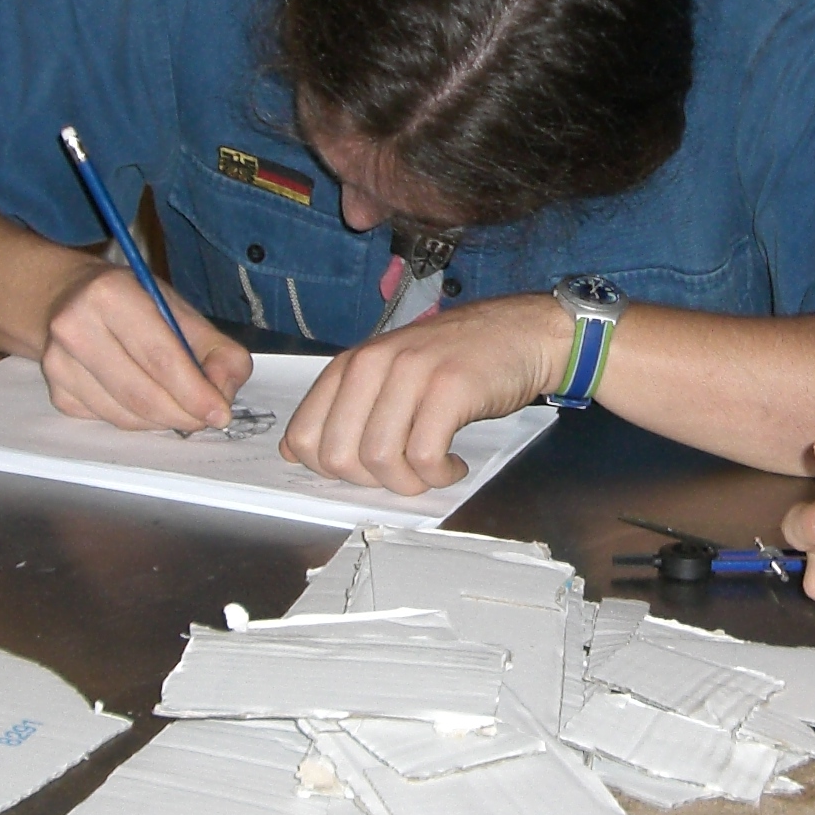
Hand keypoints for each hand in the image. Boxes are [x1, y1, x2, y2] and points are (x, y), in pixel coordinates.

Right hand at [40, 263, 247, 431]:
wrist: (66, 299)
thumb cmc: (131, 303)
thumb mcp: (179, 310)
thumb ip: (216, 349)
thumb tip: (222, 392)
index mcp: (110, 294)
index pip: (160, 357)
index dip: (194, 392)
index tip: (220, 412)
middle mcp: (75, 327)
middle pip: (141, 393)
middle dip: (183, 413)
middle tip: (206, 417)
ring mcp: (59, 363)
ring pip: (125, 415)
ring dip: (162, 419)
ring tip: (179, 406)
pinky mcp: (56, 392)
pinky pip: (108, 420)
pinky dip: (137, 419)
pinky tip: (145, 400)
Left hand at [279, 294, 565, 495]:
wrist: (521, 332)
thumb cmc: (456, 359)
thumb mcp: (390, 372)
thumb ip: (345, 406)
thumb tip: (294, 452)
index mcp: (351, 365)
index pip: (303, 437)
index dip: (330, 471)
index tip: (368, 470)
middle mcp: (373, 364)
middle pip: (338, 457)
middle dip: (370, 482)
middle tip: (403, 474)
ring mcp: (411, 374)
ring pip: (379, 460)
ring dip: (408, 483)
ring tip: (433, 470)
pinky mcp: (449, 389)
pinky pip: (424, 457)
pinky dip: (439, 476)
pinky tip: (454, 464)